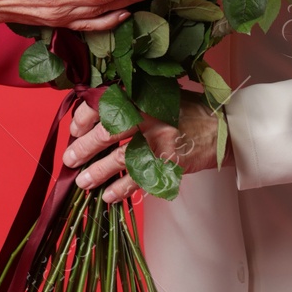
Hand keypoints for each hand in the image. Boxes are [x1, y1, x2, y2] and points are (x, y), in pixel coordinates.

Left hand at [64, 94, 223, 203]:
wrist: (221, 129)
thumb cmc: (187, 112)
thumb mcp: (160, 95)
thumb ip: (132, 101)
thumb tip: (94, 118)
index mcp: (143, 95)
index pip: (105, 102)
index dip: (85, 117)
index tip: (74, 129)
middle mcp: (150, 115)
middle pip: (108, 132)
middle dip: (84, 148)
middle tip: (69, 160)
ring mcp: (160, 139)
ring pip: (120, 158)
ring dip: (98, 172)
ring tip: (83, 182)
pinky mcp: (169, 161)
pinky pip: (139, 178)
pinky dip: (122, 189)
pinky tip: (109, 196)